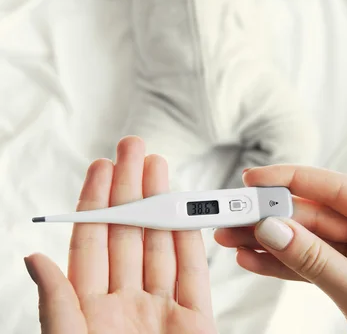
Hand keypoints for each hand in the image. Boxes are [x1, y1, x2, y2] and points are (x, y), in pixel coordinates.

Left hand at [24, 136, 216, 333]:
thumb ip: (56, 303)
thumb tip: (33, 259)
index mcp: (91, 311)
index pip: (93, 241)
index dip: (98, 200)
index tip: (102, 166)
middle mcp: (126, 307)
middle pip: (129, 232)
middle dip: (132, 186)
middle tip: (133, 149)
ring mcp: (162, 313)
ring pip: (162, 244)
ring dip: (162, 202)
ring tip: (158, 165)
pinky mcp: (195, 323)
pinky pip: (194, 273)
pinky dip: (193, 240)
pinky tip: (187, 212)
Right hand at [215, 165, 346, 333]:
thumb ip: (318, 262)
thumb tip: (274, 229)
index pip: (337, 188)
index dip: (292, 179)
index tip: (254, 179)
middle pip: (314, 213)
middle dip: (269, 216)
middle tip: (231, 216)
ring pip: (306, 238)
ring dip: (267, 240)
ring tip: (231, 238)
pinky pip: (310, 263)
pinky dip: (281, 264)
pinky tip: (253, 259)